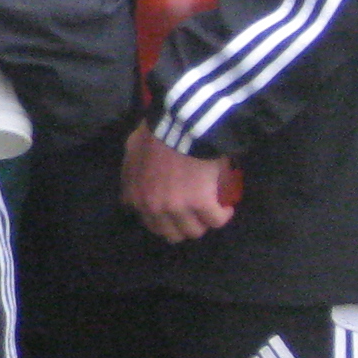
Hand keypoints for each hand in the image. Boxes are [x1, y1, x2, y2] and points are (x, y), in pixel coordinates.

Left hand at [121, 124, 238, 241]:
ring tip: (212, 210)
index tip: (178, 212)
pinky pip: (216, 220)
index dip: (166, 220)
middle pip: (172, 233)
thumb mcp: (132, 150)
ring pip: (194, 231)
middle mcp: (153, 207)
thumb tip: (133, 185)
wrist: (180, 123)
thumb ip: (130, 171)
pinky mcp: (200, 203)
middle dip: (184, 226)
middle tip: (196, 214)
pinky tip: (226, 208)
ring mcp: (176, 207)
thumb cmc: (157, 132)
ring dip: (204, 222)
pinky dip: (223, 215)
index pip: (151, 223)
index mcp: (136, 196)